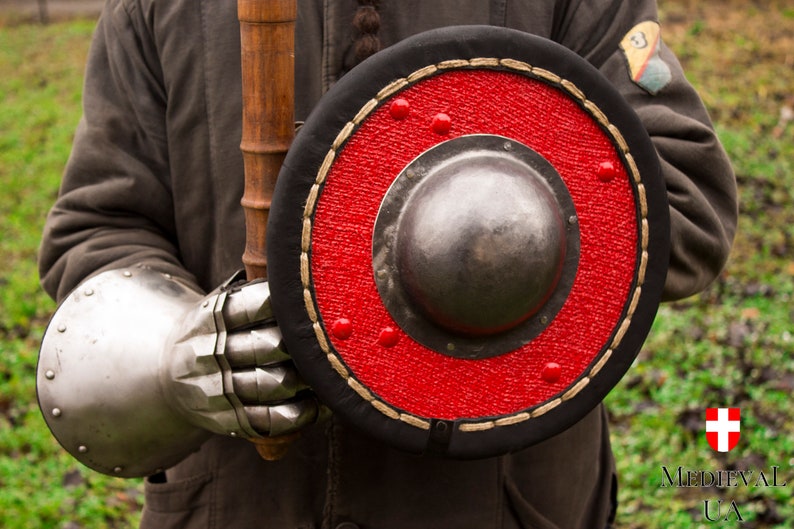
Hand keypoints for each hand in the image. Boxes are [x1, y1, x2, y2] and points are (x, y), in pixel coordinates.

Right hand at [167, 271, 327, 438]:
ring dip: (308, 379)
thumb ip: (255, 299)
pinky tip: (318, 403)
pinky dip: (304, 412)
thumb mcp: (218, 308)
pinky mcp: (230, 420)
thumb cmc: (214, 334)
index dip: (285, 306)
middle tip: (323, 343)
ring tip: (325, 374)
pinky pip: (275, 418)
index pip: (252, 305)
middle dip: (302, 345)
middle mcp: (211, 353)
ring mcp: (219, 389)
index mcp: (211, 317)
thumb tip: (307, 292)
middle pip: (270, 345)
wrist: (165, 376)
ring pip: (276, 383)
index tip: (305, 306)